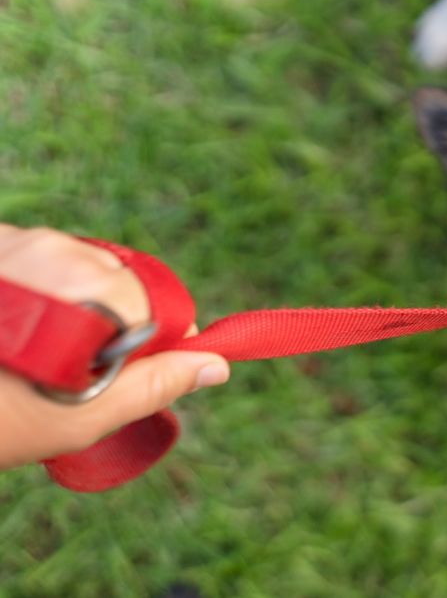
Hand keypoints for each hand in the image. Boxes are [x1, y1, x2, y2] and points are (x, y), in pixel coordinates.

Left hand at [0, 225, 228, 468]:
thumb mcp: (80, 416)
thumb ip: (156, 384)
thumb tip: (216, 365)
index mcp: (88, 284)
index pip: (151, 301)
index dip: (151, 341)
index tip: (123, 374)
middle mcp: (51, 247)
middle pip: (113, 278)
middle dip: (107, 321)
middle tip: (69, 373)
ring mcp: (14, 239)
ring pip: (71, 265)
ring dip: (68, 303)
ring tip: (29, 353)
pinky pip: (30, 256)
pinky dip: (30, 286)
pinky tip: (8, 326)